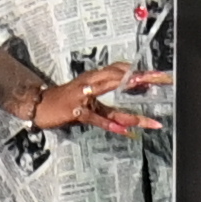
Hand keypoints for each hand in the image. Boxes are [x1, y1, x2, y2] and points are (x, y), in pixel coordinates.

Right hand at [30, 66, 166, 136]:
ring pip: (108, 93)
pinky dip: (110, 124)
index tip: (160, 75)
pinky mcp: (76, 111)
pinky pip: (96, 118)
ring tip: (145, 103)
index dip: (139, 71)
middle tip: (160, 78)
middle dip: (140, 77)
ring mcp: (83, 96)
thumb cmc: (66, 102)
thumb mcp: (90, 102)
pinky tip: (124, 130)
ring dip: (127, 98)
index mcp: (95, 78)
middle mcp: (91, 83)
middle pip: (119, 76)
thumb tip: (132, 119)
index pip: (121, 71)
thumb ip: (111, 108)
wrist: (40, 105)